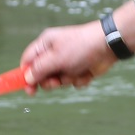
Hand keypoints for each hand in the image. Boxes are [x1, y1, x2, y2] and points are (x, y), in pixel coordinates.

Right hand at [19, 1, 134, 90]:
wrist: (108, 45)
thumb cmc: (81, 47)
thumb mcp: (56, 58)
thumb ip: (40, 69)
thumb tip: (27, 78)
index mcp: (45, 44)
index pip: (28, 61)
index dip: (26, 76)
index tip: (28, 90)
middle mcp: (54, 53)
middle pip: (42, 75)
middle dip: (51, 81)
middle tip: (58, 80)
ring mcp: (67, 62)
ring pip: (59, 81)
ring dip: (68, 80)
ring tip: (77, 70)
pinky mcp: (79, 69)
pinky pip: (73, 82)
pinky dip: (80, 79)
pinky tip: (87, 71)